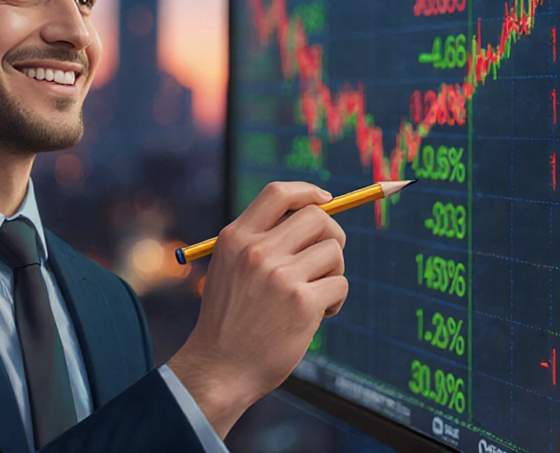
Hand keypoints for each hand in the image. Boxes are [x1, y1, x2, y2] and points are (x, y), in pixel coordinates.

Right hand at [167, 182, 347, 438]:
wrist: (219, 368)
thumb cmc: (229, 320)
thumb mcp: (228, 268)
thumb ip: (259, 241)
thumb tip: (314, 215)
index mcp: (235, 237)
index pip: (279, 193)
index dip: (308, 191)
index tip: (325, 199)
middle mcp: (257, 251)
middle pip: (317, 217)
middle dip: (333, 234)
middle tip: (327, 258)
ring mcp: (281, 276)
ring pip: (334, 252)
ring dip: (333, 272)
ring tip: (316, 295)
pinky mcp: (303, 303)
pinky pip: (340, 285)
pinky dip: (335, 300)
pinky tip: (318, 315)